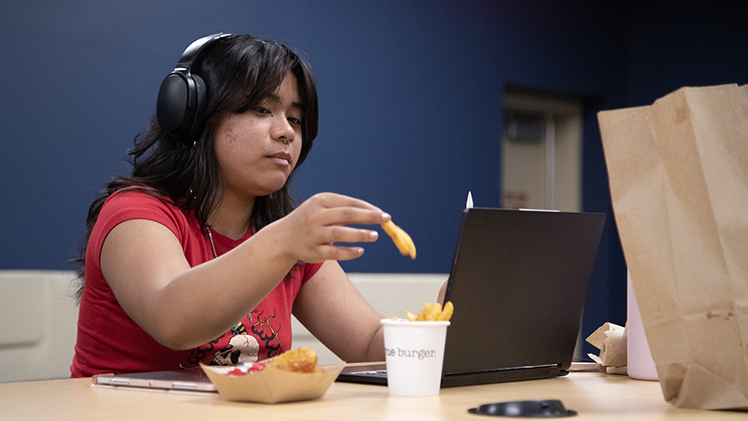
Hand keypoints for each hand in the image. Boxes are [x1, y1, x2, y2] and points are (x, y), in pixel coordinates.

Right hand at [268, 192, 389, 262]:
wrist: (283, 238)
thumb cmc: (311, 220)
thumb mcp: (322, 208)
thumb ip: (344, 209)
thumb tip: (375, 213)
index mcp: (320, 201)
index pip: (349, 203)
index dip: (368, 208)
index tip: (383, 214)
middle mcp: (316, 216)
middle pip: (347, 215)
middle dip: (369, 217)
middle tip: (386, 220)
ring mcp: (314, 234)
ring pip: (341, 234)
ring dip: (361, 235)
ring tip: (375, 236)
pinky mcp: (313, 251)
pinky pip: (335, 252)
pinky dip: (349, 252)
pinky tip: (361, 251)